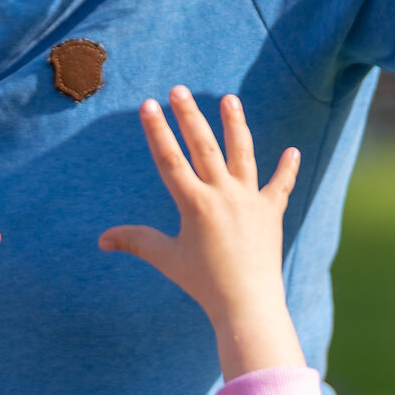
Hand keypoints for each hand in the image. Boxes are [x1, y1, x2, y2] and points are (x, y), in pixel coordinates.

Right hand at [99, 89, 305, 379]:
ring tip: (229, 99)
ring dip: (235, 125)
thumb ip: (136, 242)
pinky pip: (280, 186)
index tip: (148, 105)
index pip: (170, 159)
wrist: (247, 304)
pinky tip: (292, 151)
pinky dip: (287, 169)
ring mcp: (249, 201)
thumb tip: (102, 239)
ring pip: (242, 154)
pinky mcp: (271, 212)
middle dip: (189, 115)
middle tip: (179, 90)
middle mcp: (222, 195)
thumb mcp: (166, 258)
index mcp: (194, 204)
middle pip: (203, 146)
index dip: (156, 130)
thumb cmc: (203, 283)